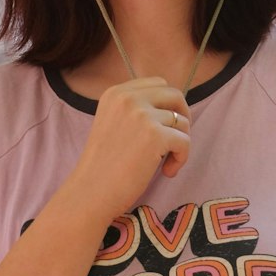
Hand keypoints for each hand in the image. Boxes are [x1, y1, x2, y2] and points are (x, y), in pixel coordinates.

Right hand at [68, 76, 191, 222]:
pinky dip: (181, 158)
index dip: (167, 104)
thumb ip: (134, 110)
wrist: (90, 192)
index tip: (165, 125)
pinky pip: (185, 141)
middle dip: (182, 116)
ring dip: (180, 143)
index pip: (158, 83)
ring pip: (182, 121)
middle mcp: (128, 98)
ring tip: (165, 164)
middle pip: (175, 95)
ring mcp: (142, 115)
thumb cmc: (103, 166)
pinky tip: (167, 172)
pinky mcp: (155, 136)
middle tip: (176, 140)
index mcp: (116, 93)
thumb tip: (172, 109)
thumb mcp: (112, 122)